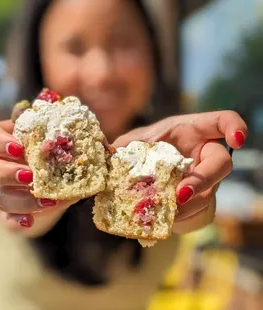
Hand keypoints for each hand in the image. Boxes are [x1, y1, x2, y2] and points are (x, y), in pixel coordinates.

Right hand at [0, 120, 76, 236]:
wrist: (59, 181)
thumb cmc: (54, 151)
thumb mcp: (53, 136)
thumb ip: (51, 125)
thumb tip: (58, 105)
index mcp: (3, 142)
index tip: (19, 148)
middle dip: (6, 173)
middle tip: (30, 176)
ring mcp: (2, 190)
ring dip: (21, 199)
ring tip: (47, 200)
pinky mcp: (11, 211)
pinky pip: (7, 218)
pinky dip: (17, 221)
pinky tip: (29, 222)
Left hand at [114, 111, 246, 233]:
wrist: (149, 175)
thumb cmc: (144, 151)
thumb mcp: (132, 143)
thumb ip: (123, 146)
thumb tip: (104, 153)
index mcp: (191, 132)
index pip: (222, 121)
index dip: (235, 127)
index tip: (236, 140)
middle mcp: (203, 155)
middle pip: (221, 165)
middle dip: (203, 181)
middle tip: (179, 194)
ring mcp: (205, 179)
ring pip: (209, 194)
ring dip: (189, 207)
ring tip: (166, 213)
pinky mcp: (200, 201)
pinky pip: (199, 213)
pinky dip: (182, 219)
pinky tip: (165, 221)